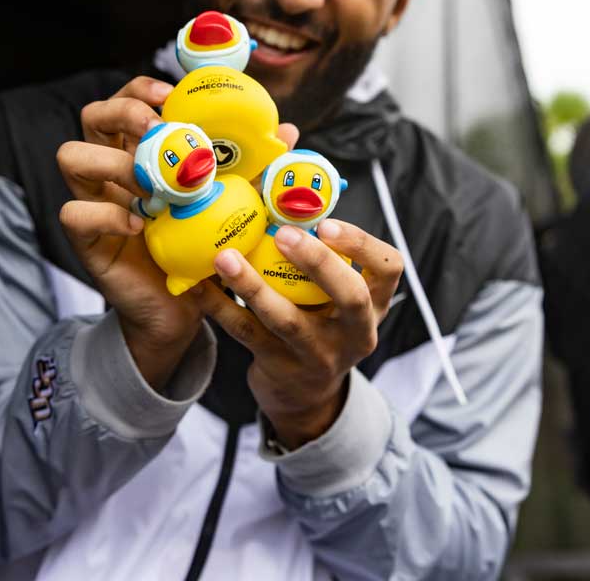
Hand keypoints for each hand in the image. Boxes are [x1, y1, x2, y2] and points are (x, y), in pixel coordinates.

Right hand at [57, 77, 298, 389]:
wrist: (185, 307)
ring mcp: (95, 200)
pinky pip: (75, 213)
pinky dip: (107, 214)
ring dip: (114, 162)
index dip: (143, 89)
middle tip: (160, 130)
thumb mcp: (233, 203)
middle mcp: (112, 167)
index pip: (127, 98)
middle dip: (124, 112)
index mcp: (143, 149)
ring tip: (151, 186)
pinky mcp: (86, 239)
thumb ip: (255, 168)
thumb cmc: (204, 247)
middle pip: (93, 115)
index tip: (172, 96)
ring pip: (71, 156)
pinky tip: (141, 226)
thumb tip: (289, 131)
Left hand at [204, 219, 401, 447]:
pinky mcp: (281, 368)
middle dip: (318, 262)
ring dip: (252, 285)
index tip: (326, 224)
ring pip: (288, 320)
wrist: (304, 395)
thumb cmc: (319, 324)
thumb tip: (280, 193)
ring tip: (224, 257)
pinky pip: (248, 334)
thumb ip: (323, 258)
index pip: (389, 268)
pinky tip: (199, 285)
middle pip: (349, 296)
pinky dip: (221, 307)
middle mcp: (355, 332)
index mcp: (374, 304)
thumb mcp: (335, 298)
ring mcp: (319, 355)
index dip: (362, 244)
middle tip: (284, 233)